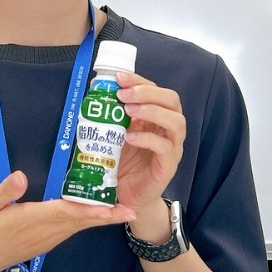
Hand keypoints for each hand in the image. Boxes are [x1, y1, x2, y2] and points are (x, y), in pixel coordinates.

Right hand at [0, 171, 135, 271]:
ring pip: (77, 226)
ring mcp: (46, 238)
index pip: (66, 213)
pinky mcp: (44, 240)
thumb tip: (21, 175)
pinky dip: (86, 221)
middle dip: (106, 216)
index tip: (111, 209)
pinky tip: (93, 213)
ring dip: (99, 218)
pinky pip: (70, 229)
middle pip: (80, 221)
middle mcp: (44, 231)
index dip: (90, 210)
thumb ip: (3, 192)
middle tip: (130, 210)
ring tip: (119, 209)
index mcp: (32, 219)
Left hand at [115, 72, 185, 213]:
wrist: (128, 195)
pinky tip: (130, 137)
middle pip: (171, 100)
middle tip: (123, 94)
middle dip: (147, 92)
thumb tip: (95, 89)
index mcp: (156, 115)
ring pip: (176, 121)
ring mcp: (172, 146)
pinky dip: (147, 138)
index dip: (139, 80)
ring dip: (151, 111)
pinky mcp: (168, 165)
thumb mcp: (114, 132)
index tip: (119, 77)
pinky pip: (165, 147)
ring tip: (129, 110)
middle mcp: (168, 128)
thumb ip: (110, 114)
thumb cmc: (123, 161)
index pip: (155, 89)